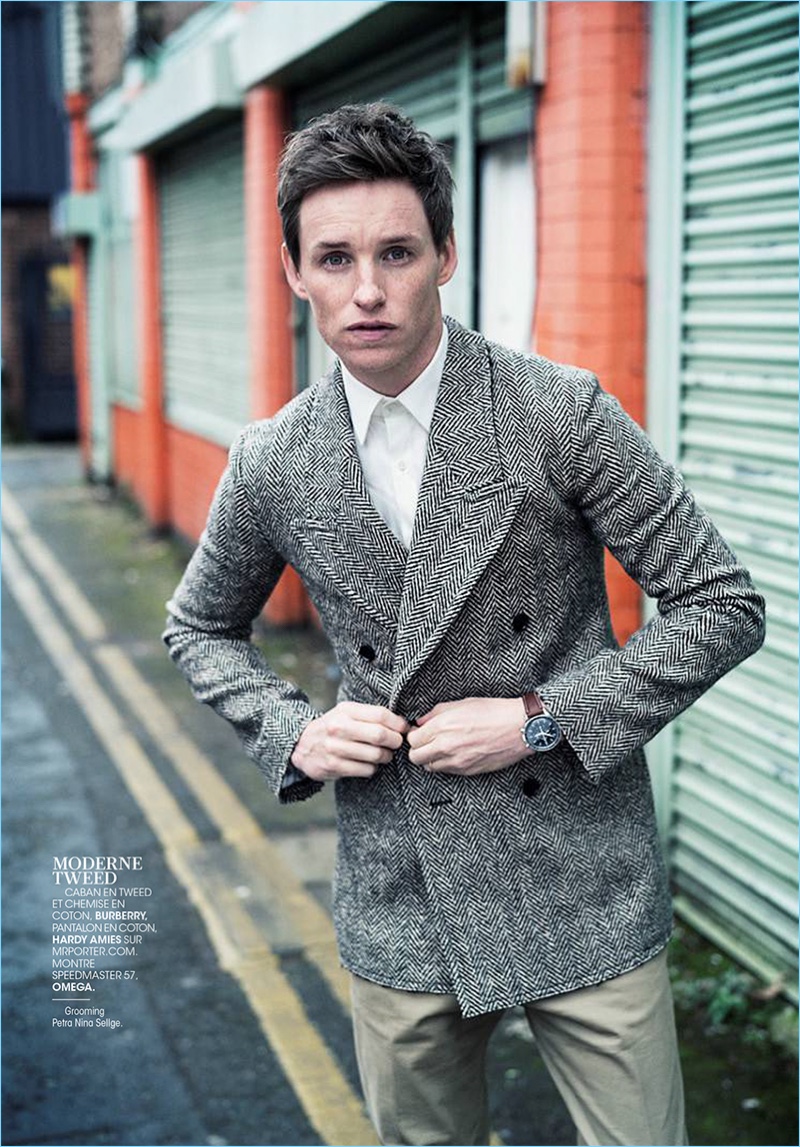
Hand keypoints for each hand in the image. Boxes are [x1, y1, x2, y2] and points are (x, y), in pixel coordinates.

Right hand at [291, 702, 408, 780]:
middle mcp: (339, 727)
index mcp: (346, 711)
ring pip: (375, 755)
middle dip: (395, 741)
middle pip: (380, 735)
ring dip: (385, 756)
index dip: (398, 724)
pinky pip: (366, 770)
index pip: (381, 715)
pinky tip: (368, 763)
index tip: (404, 729)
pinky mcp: (333, 766)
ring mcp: (335, 748)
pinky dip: (373, 768)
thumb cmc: (333, 727)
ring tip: (383, 754)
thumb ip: (371, 715)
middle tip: (396, 743)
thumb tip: (403, 724)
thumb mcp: (347, 713)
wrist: (301, 744)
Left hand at [406, 697, 528, 775]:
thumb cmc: (493, 712)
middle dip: (418, 749)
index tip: (419, 732)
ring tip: (441, 748)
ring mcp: (457, 761)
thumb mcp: (461, 703)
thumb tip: (421, 722)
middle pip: (415, 757)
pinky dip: (445, 765)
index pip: (412, 739)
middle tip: (426, 742)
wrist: (519, 728)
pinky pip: (446, 772)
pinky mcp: (468, 771)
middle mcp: (446, 746)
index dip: (414, 735)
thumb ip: (435, 713)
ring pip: (429, 767)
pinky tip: (454, 753)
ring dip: (431, 759)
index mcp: (442, 726)